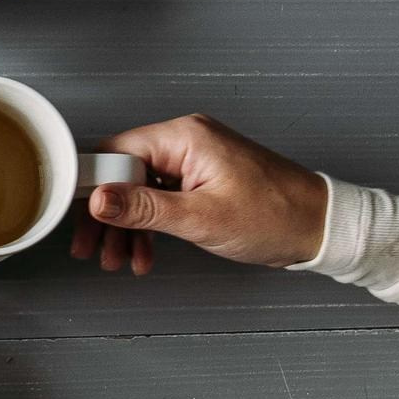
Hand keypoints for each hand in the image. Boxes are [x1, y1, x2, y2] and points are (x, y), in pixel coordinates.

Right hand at [71, 113, 328, 274]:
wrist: (321, 227)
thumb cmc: (275, 216)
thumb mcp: (200, 218)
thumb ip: (143, 208)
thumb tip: (98, 199)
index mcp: (183, 138)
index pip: (114, 152)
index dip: (91, 186)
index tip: (77, 217)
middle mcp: (185, 141)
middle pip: (122, 172)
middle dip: (106, 216)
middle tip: (93, 249)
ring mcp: (194, 160)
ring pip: (139, 190)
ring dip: (126, 227)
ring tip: (120, 261)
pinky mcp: (202, 178)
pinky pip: (161, 198)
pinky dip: (150, 226)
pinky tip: (145, 254)